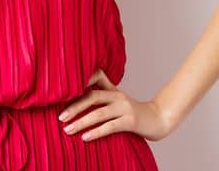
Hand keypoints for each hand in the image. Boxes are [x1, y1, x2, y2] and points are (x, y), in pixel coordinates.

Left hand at [58, 69, 175, 142]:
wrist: (159, 120)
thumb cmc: (132, 112)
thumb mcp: (117, 99)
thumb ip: (102, 92)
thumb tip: (80, 91)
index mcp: (112, 90)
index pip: (93, 81)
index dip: (78, 84)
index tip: (60, 93)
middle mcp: (117, 96)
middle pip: (91, 97)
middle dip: (73, 107)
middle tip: (60, 118)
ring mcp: (125, 108)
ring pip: (98, 113)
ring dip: (81, 122)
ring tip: (68, 130)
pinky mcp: (131, 121)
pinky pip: (110, 127)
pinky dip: (96, 132)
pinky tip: (85, 137)